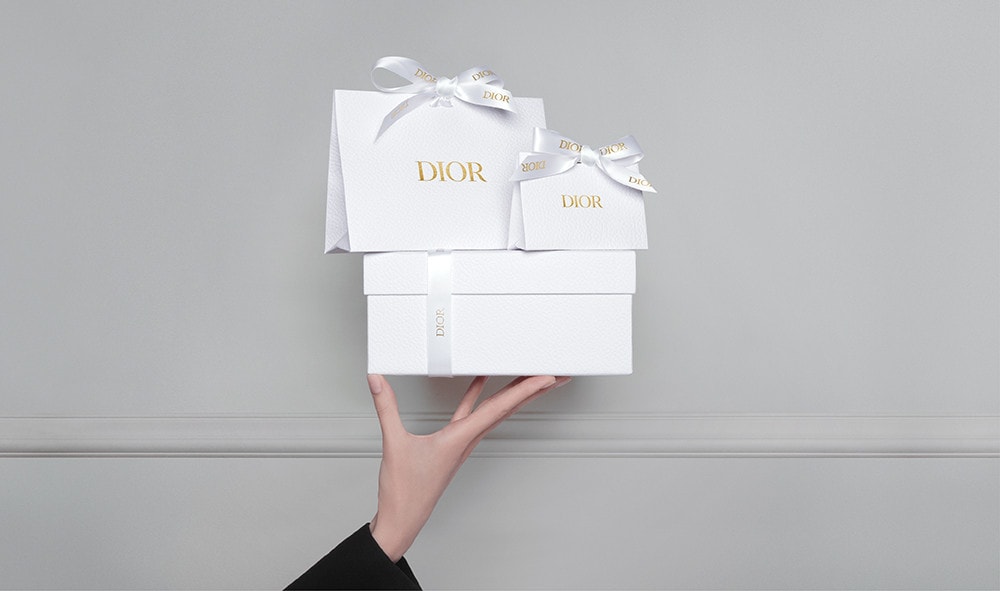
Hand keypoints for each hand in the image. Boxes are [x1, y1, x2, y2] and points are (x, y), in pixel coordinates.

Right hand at [366, 374, 569, 561]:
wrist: (403, 520)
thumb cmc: (405, 493)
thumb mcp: (394, 444)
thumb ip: (386, 408)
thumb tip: (378, 380)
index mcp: (461, 439)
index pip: (499, 408)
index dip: (525, 390)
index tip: (546, 378)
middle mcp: (468, 440)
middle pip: (507, 409)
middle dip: (532, 391)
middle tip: (553, 373)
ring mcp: (462, 443)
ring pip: (494, 411)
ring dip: (513, 393)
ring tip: (528, 375)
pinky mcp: (453, 445)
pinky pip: (473, 414)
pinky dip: (478, 396)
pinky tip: (479, 383)